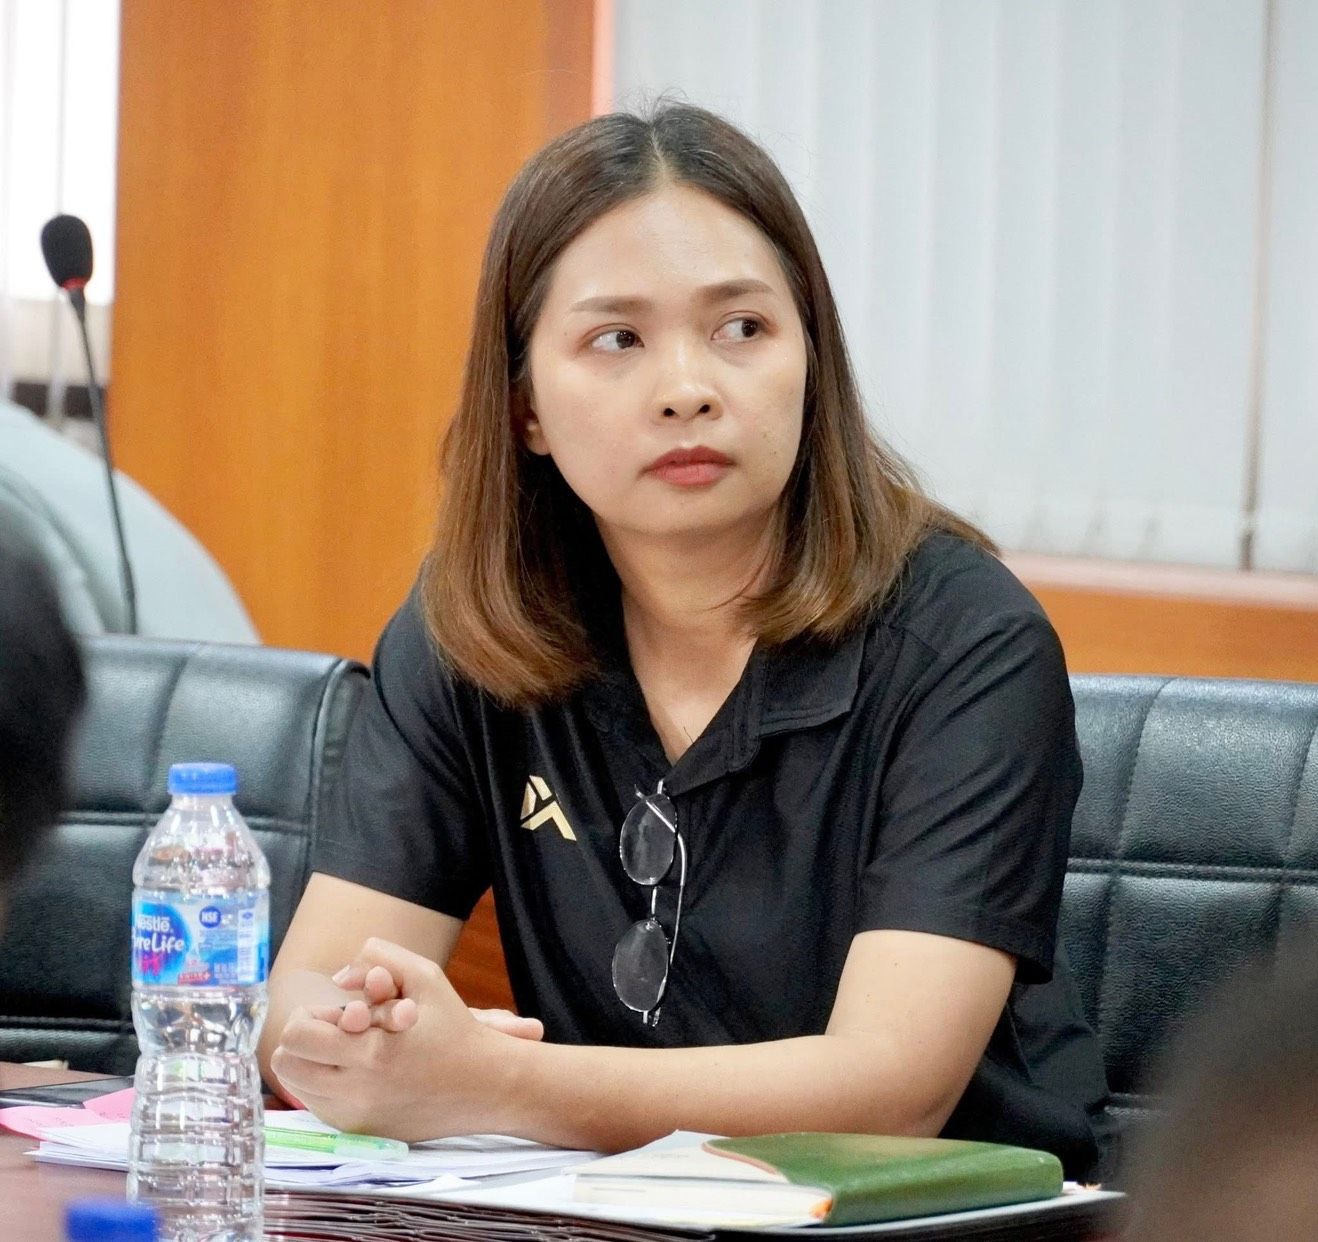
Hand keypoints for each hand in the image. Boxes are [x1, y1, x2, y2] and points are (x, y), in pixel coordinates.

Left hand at [271, 938, 523, 1139]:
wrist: (483, 1086)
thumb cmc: (454, 1027)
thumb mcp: (425, 976)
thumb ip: (380, 958)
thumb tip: (338, 977)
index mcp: (371, 1052)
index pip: (297, 1035)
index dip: (312, 1014)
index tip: (341, 1011)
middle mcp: (356, 1092)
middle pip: (286, 1064)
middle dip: (304, 1039)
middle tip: (335, 1030)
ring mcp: (354, 1118)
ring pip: (296, 1087)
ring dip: (311, 1062)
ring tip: (345, 1049)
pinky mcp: (358, 1133)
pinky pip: (316, 1106)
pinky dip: (324, 1084)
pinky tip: (353, 1070)